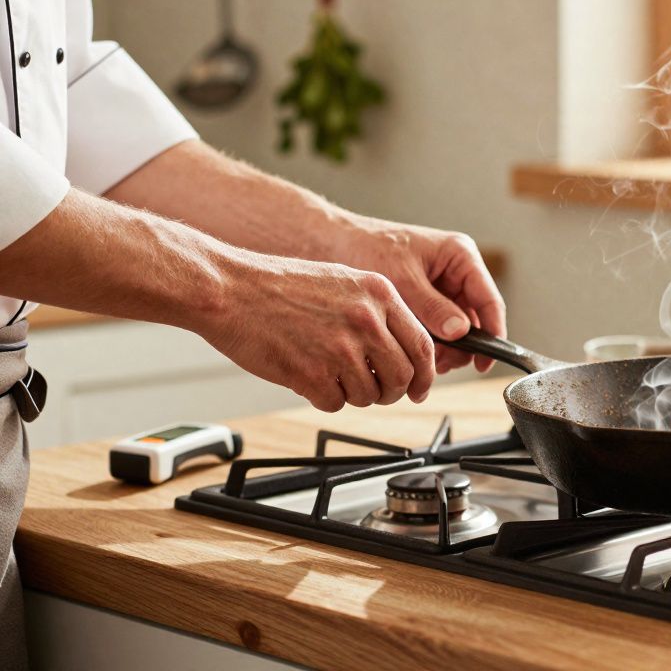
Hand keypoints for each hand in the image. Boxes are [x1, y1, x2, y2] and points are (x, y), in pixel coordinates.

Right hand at [200, 255, 435, 411]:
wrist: (230, 288)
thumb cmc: (279, 286)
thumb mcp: (343, 282)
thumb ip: (377, 312)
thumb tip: (404, 350)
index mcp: (379, 294)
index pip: (422, 346)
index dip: (424, 375)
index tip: (419, 389)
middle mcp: (367, 320)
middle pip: (402, 376)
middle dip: (392, 392)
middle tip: (378, 391)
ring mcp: (341, 348)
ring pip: (370, 395)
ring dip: (354, 395)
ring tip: (331, 374)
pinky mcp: (313, 374)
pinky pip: (336, 403)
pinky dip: (325, 398)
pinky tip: (309, 376)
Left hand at [340, 220, 504, 373]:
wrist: (331, 244)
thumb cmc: (365, 248)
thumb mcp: (402, 279)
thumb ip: (433, 307)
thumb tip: (461, 332)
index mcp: (459, 256)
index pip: (488, 300)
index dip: (492, 334)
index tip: (484, 362)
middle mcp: (456, 271)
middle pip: (475, 319)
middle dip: (461, 345)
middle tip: (437, 364)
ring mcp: (442, 287)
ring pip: (457, 328)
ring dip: (445, 348)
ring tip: (422, 360)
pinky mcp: (425, 300)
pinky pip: (438, 328)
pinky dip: (430, 343)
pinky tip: (413, 352)